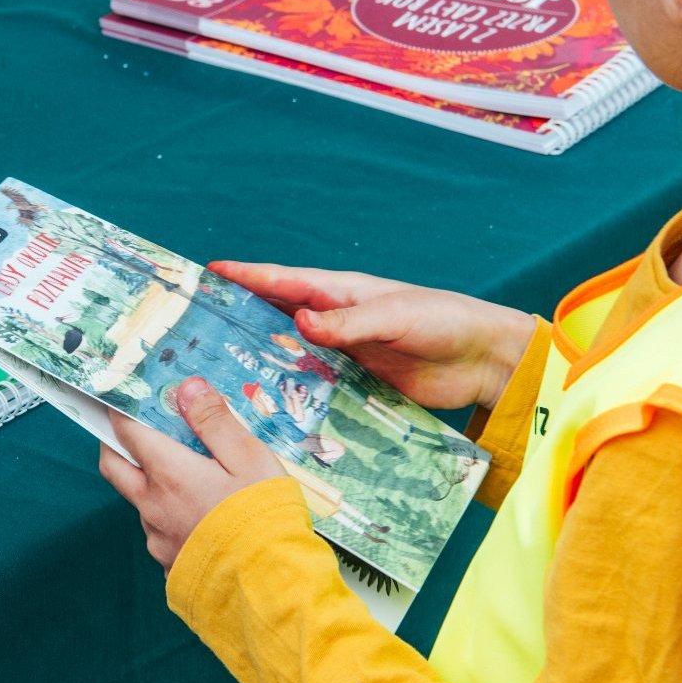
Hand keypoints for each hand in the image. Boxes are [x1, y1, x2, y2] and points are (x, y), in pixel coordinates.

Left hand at [100, 377, 284, 570]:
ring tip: (182, 480)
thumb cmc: (264, 519)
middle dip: (113, 445)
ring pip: (139, 503)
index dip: (121, 412)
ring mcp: (158, 540)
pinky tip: (199, 521)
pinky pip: (160, 534)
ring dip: (148, 487)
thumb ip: (215, 421)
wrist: (271, 589)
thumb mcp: (250, 458)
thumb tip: (187, 388)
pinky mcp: (169, 567)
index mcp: (169, 474)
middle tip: (127, 432)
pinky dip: (169, 519)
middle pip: (113, 467)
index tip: (120, 398)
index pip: (128, 433)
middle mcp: (153, 506)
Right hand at [211, 260, 534, 409]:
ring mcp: (343, 356)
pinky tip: (269, 410)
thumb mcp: (395, 316)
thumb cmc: (443, 321)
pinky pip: (315, 390)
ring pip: (291, 358)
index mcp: (340, 294)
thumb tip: (299, 322)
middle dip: (239, 322)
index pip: (284, 282)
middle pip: (276, 320)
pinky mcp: (356, 386)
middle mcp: (335, 323)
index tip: (208, 273)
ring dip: (262, 364)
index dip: (246, 277)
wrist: (483, 360)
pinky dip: (292, 397)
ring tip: (219, 376)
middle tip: (197, 331)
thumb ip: (348, 322)